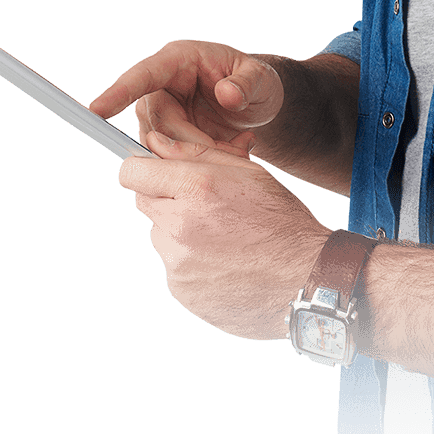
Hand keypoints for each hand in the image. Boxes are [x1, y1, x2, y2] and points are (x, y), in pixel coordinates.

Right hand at [88, 39, 282, 160]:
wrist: (259, 104)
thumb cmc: (258, 82)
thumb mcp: (262, 79)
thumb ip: (247, 83)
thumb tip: (227, 94)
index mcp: (179, 60)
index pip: (144, 75)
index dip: (120, 92)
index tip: (96, 110)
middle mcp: (163, 85)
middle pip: (156, 122)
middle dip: (188, 145)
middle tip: (228, 152)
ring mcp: (163, 113)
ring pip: (162, 145)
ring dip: (197, 158)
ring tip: (239, 150)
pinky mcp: (169, 137)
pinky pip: (173, 158)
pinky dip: (202, 164)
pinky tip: (235, 152)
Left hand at [120, 128, 331, 338]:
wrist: (302, 279)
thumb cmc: (281, 221)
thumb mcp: (247, 172)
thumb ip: (194, 153)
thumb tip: (154, 143)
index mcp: (197, 188)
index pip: (131, 172)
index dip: (142, 168)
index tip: (154, 171)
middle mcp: (180, 226)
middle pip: (143, 201)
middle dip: (165, 197)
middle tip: (203, 203)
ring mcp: (177, 263)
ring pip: (159, 234)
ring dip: (178, 230)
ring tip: (220, 235)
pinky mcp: (180, 290)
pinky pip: (172, 265)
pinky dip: (189, 260)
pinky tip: (222, 259)